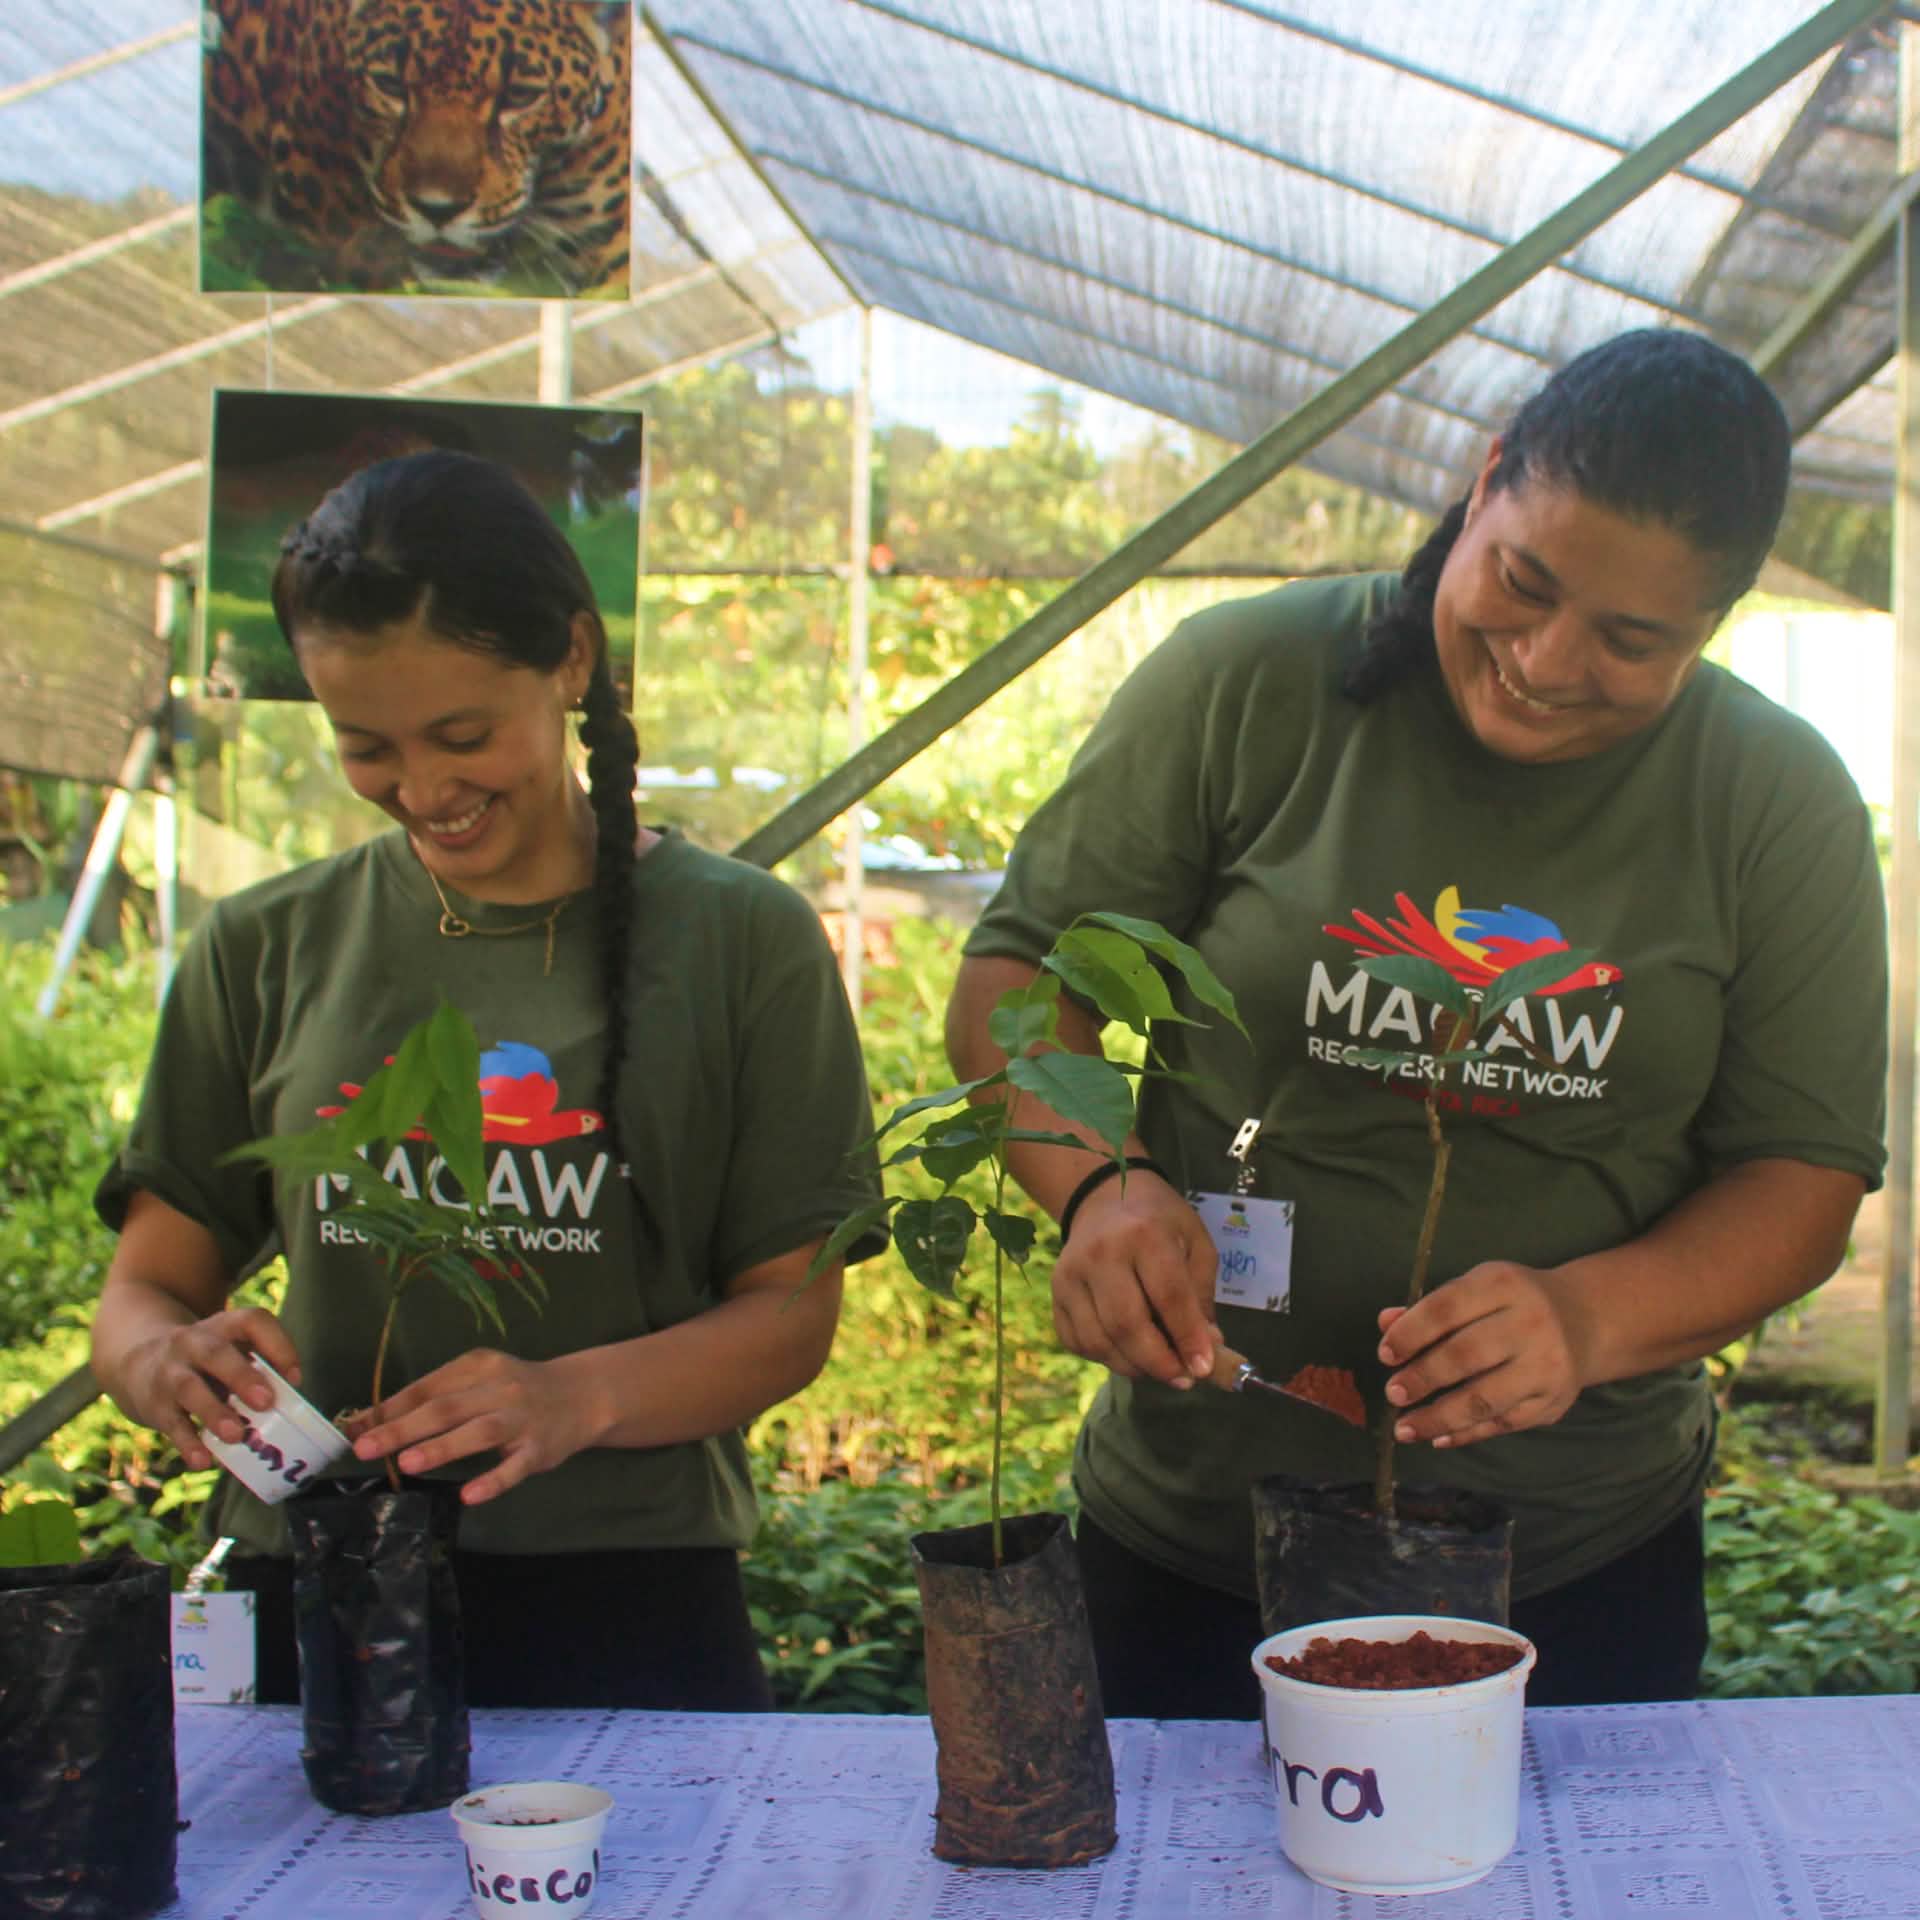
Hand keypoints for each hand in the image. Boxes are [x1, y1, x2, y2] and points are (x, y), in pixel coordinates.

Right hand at [120, 1308, 304, 1470]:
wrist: (138, 1359)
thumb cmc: (206, 1361)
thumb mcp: (230, 1350)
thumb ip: (259, 1369)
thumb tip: (290, 1403)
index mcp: (223, 1326)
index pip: (252, 1321)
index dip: (278, 1346)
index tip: (295, 1378)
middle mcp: (193, 1343)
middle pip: (216, 1353)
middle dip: (242, 1377)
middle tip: (266, 1402)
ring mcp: (170, 1372)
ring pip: (189, 1389)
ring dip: (214, 1412)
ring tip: (236, 1436)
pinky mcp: (155, 1404)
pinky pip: (171, 1423)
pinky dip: (188, 1443)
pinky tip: (204, 1461)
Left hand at [347, 1349, 601, 1505]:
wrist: (582, 1395)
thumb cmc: (515, 1390)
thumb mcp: (477, 1381)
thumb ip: (429, 1398)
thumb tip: (366, 1421)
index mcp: (479, 1366)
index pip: (428, 1387)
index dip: (390, 1408)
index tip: (354, 1429)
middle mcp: (500, 1388)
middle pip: (447, 1408)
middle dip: (404, 1428)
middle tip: (366, 1448)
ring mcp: (522, 1419)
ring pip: (480, 1432)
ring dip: (443, 1447)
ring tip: (408, 1463)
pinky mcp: (540, 1449)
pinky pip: (516, 1466)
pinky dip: (494, 1480)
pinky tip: (469, 1495)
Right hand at [1051, 1170, 1218, 1386]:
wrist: (1103, 1197)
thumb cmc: (1159, 1220)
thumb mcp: (1195, 1242)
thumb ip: (1201, 1295)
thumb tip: (1207, 1349)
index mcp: (1144, 1235)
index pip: (1168, 1297)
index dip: (1188, 1338)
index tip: (1203, 1368)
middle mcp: (1101, 1254)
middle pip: (1126, 1325)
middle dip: (1158, 1362)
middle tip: (1182, 1379)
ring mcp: (1070, 1275)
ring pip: (1098, 1341)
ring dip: (1132, 1366)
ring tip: (1157, 1367)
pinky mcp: (1054, 1293)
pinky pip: (1076, 1341)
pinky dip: (1103, 1358)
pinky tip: (1126, 1352)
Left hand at [1376, 1262, 1588, 1447]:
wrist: (1585, 1320)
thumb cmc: (1513, 1302)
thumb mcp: (1477, 1288)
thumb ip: (1431, 1307)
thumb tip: (1386, 1323)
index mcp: (1503, 1285)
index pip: (1447, 1308)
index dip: (1411, 1333)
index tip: (1386, 1355)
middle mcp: (1530, 1323)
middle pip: (1466, 1355)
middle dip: (1423, 1378)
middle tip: (1393, 1393)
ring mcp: (1545, 1366)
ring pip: (1484, 1399)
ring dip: (1438, 1417)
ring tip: (1404, 1428)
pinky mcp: (1552, 1402)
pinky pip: (1502, 1424)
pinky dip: (1466, 1433)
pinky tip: (1437, 1437)